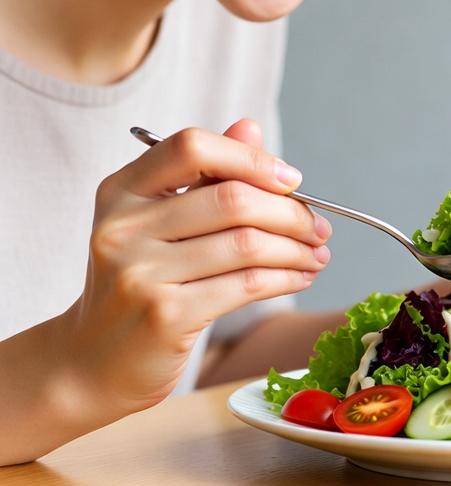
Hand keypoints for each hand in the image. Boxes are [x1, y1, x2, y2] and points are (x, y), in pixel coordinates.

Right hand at [62, 119, 331, 417]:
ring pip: (247, 244)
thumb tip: (251, 126)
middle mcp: (123, 227)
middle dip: (290, 212)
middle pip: (231, 198)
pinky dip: (285, 277)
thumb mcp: (159, 220)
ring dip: (296, 248)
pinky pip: (246, 285)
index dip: (249, 157)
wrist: (90, 365)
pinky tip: (301, 276)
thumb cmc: (138, 282)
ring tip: (317, 253)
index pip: (192, 146)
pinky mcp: (165, 316)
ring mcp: (139, 274)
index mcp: (121, 190)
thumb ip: (205, 172)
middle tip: (319, 227)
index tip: (289, 179)